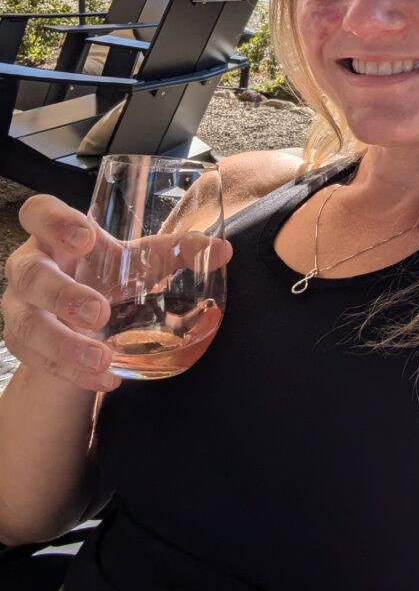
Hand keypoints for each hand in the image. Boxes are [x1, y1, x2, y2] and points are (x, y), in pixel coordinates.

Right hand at [2, 194, 231, 392]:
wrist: (78, 317)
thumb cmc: (104, 274)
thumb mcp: (137, 261)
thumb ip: (175, 252)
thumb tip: (224, 250)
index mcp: (56, 234)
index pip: (39, 212)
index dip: (56, 221)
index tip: (85, 238)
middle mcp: (31, 266)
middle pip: (29, 273)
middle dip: (62, 293)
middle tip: (98, 312)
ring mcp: (21, 306)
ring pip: (26, 324)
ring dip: (64, 344)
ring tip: (102, 357)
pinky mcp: (23, 343)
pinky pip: (38, 360)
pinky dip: (71, 372)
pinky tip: (103, 378)